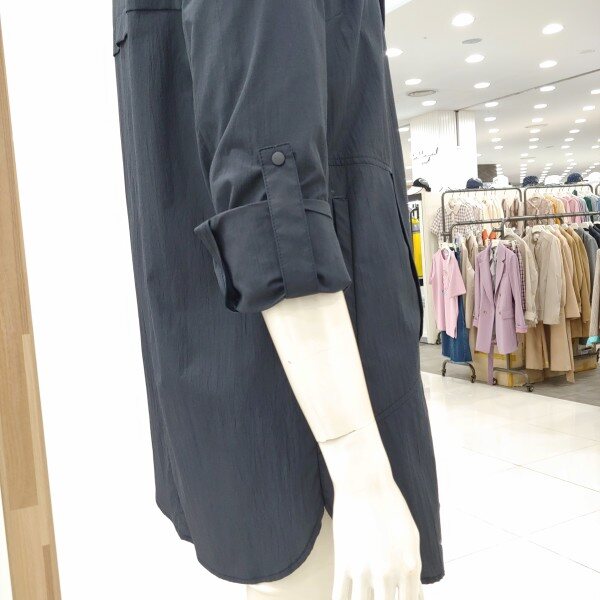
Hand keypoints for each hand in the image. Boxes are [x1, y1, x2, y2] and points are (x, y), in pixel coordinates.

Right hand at [331, 479, 422, 598]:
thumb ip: (412, 568)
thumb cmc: (390, 505)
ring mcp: (364, 570)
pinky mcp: (343, 563)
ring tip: (362, 598)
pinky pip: (340, 598)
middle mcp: (389, 573)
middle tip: (377, 598)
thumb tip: (413, 593)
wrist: (364, 482)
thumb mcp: (411, 536)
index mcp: (410, 567)